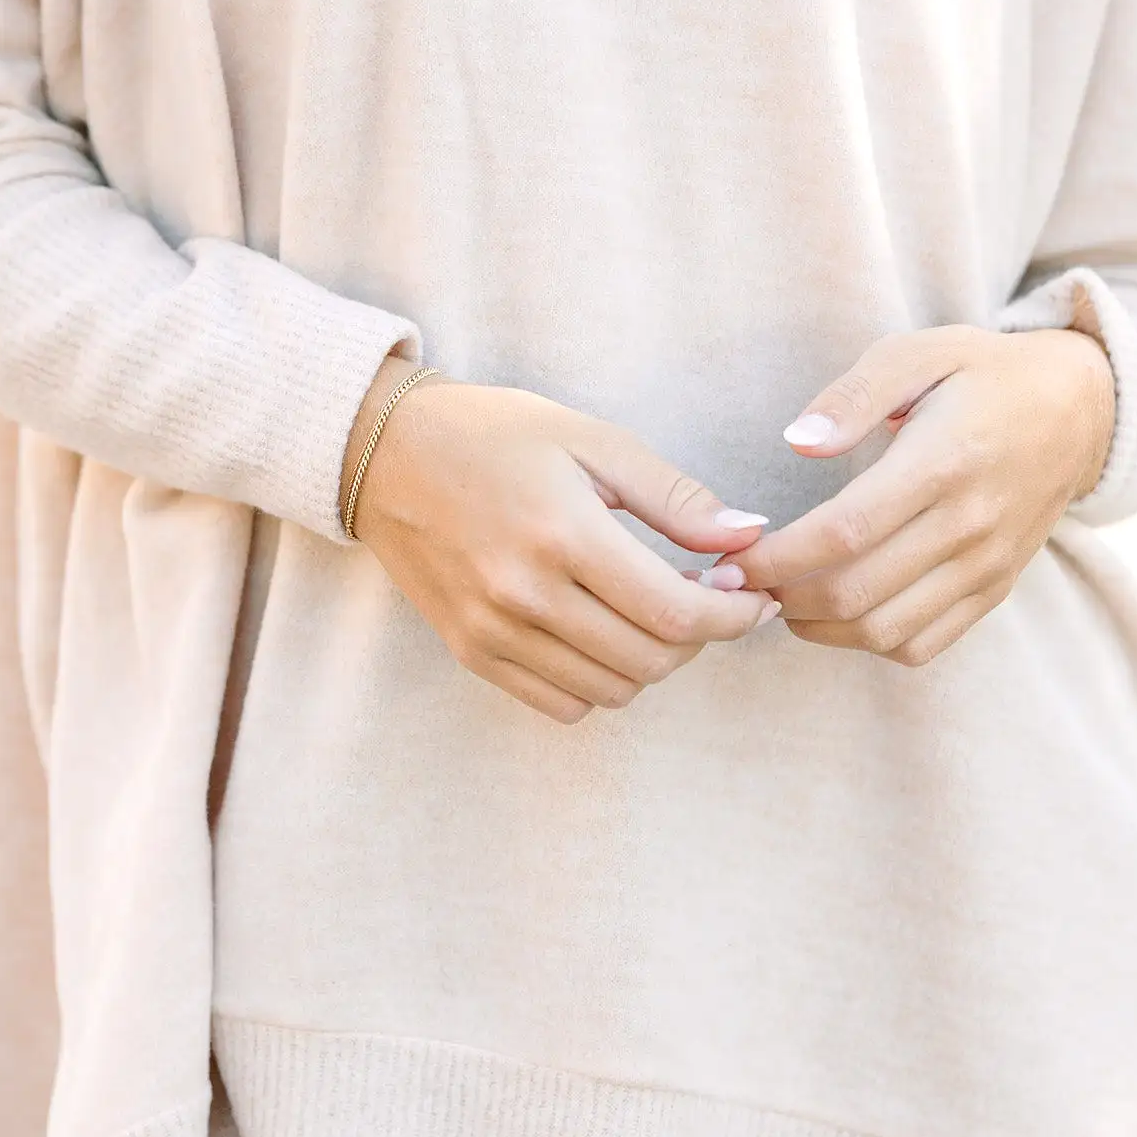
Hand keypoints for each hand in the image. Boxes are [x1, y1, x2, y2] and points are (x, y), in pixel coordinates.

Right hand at [342, 358, 778, 723]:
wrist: (384, 452)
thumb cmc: (493, 433)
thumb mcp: (591, 439)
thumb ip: (674, 496)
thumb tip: (746, 537)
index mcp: (562, 532)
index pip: (676, 613)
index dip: (733, 615)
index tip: (752, 594)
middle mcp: (524, 594)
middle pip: (651, 660)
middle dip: (701, 635)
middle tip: (709, 593)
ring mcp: (492, 632)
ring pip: (612, 690)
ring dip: (653, 659)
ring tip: (654, 608)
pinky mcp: (471, 652)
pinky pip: (562, 703)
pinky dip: (600, 680)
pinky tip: (603, 630)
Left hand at [733, 327, 1114, 669]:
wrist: (1078, 410)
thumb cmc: (983, 374)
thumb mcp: (919, 352)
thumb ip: (853, 395)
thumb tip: (797, 441)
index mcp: (942, 462)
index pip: (846, 532)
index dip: (779, 557)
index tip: (734, 560)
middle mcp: (969, 524)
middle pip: (858, 593)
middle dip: (783, 598)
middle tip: (741, 583)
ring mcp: (985, 566)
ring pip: (886, 632)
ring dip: (818, 628)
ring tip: (781, 598)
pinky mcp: (994, 590)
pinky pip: (924, 645)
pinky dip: (869, 641)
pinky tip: (838, 612)